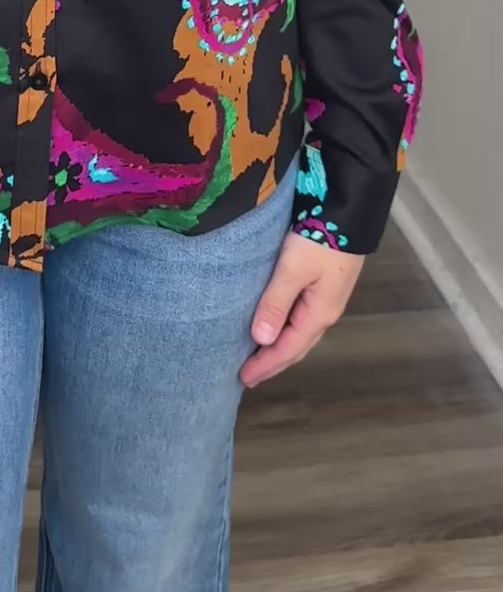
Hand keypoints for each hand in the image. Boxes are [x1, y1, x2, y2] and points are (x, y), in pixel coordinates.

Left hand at [240, 233, 364, 387]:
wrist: (349, 211)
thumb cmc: (320, 238)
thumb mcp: (294, 268)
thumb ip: (277, 302)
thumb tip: (260, 340)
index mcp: (319, 313)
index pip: (287, 349)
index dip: (265, 365)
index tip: (243, 379)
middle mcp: (325, 312)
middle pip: (296, 347)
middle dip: (273, 364)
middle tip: (248, 377)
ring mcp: (327, 300)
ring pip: (300, 335)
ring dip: (280, 349)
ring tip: (258, 358)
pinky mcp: (324, 286)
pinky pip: (301, 320)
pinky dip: (286, 331)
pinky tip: (275, 327)